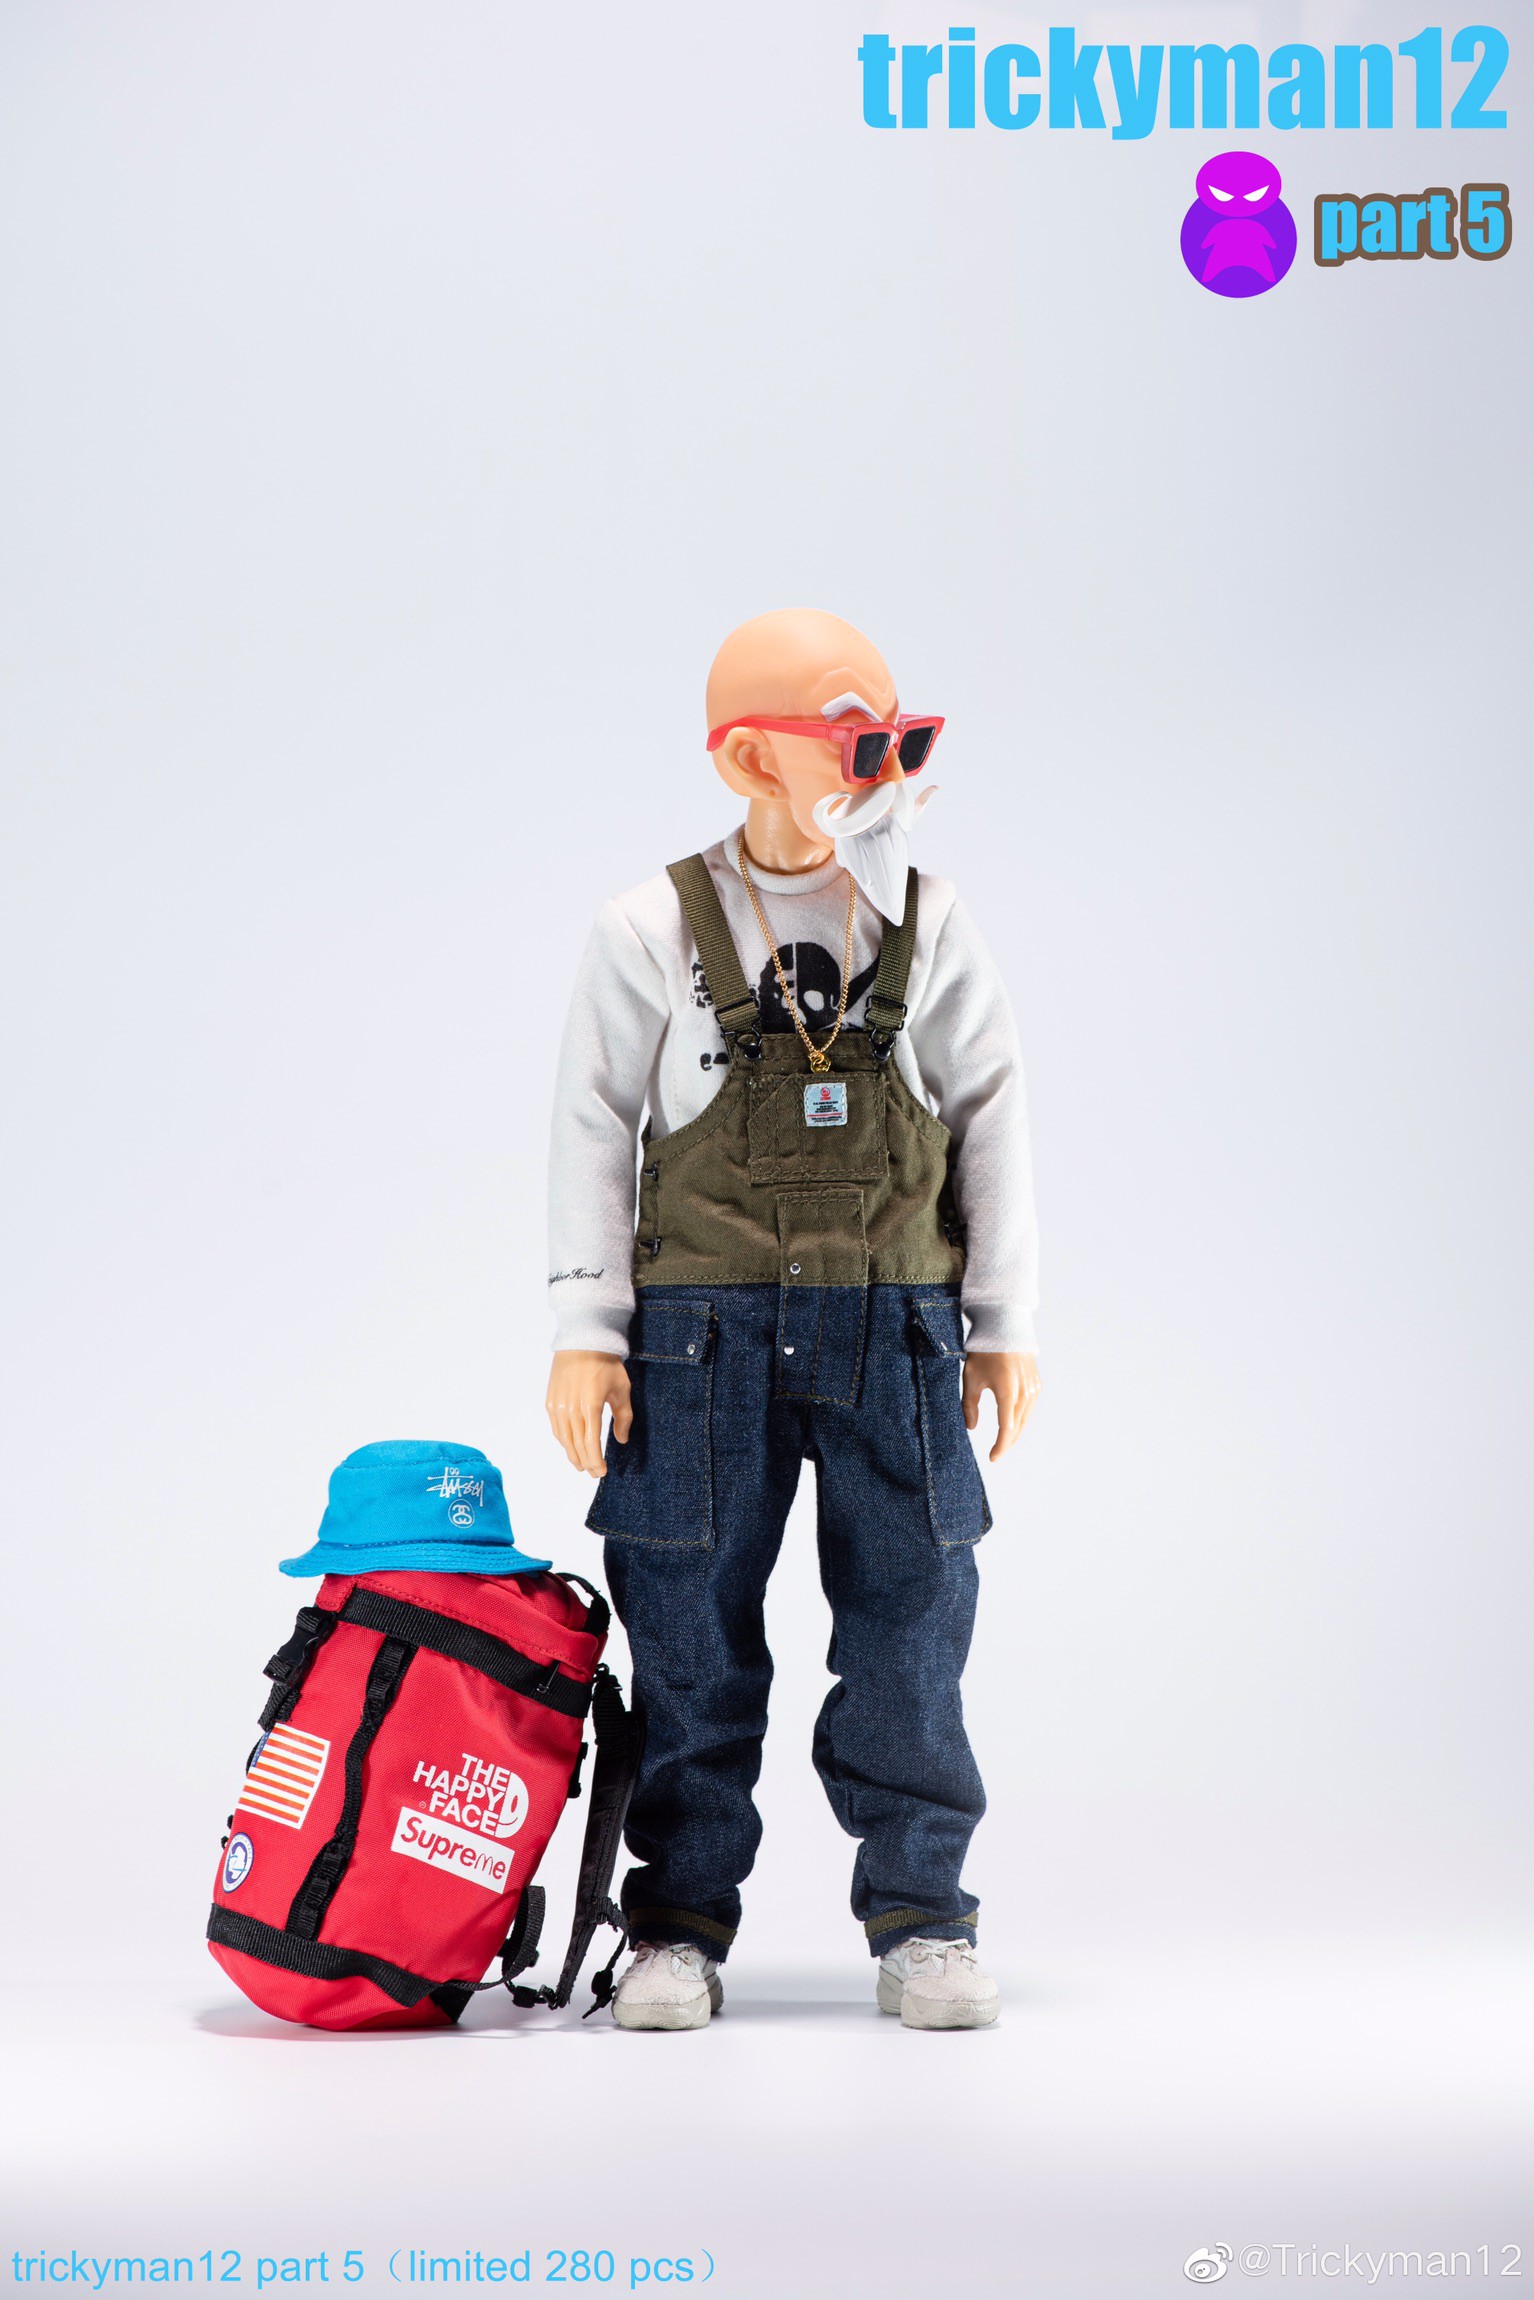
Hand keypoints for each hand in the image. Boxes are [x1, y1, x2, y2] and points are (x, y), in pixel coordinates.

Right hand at [545, 1351, 632, 1476]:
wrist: (582, 1341)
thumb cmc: (606, 1364)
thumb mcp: (622, 1389)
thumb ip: (623, 1417)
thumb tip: (621, 1440)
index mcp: (590, 1406)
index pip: (591, 1443)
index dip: (596, 1461)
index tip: (602, 1472)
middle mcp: (570, 1408)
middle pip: (576, 1445)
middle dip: (586, 1462)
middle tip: (594, 1473)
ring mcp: (558, 1405)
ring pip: (563, 1439)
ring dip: (573, 1455)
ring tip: (582, 1465)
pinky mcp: (550, 1401)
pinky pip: (556, 1428)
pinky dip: (563, 1440)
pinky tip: (570, 1446)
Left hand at [962, 1351, 1040, 1462]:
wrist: (1004, 1329)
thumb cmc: (984, 1353)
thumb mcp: (971, 1378)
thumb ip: (969, 1405)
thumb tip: (971, 1427)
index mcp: (1007, 1390)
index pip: (1006, 1428)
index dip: (1000, 1446)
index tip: (992, 1458)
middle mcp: (1024, 1391)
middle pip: (1018, 1427)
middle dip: (1007, 1443)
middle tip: (996, 1454)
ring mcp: (1033, 1388)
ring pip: (1024, 1419)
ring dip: (1015, 1433)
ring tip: (1003, 1443)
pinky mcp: (1036, 1384)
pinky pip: (1028, 1408)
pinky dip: (1020, 1419)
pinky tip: (1012, 1424)